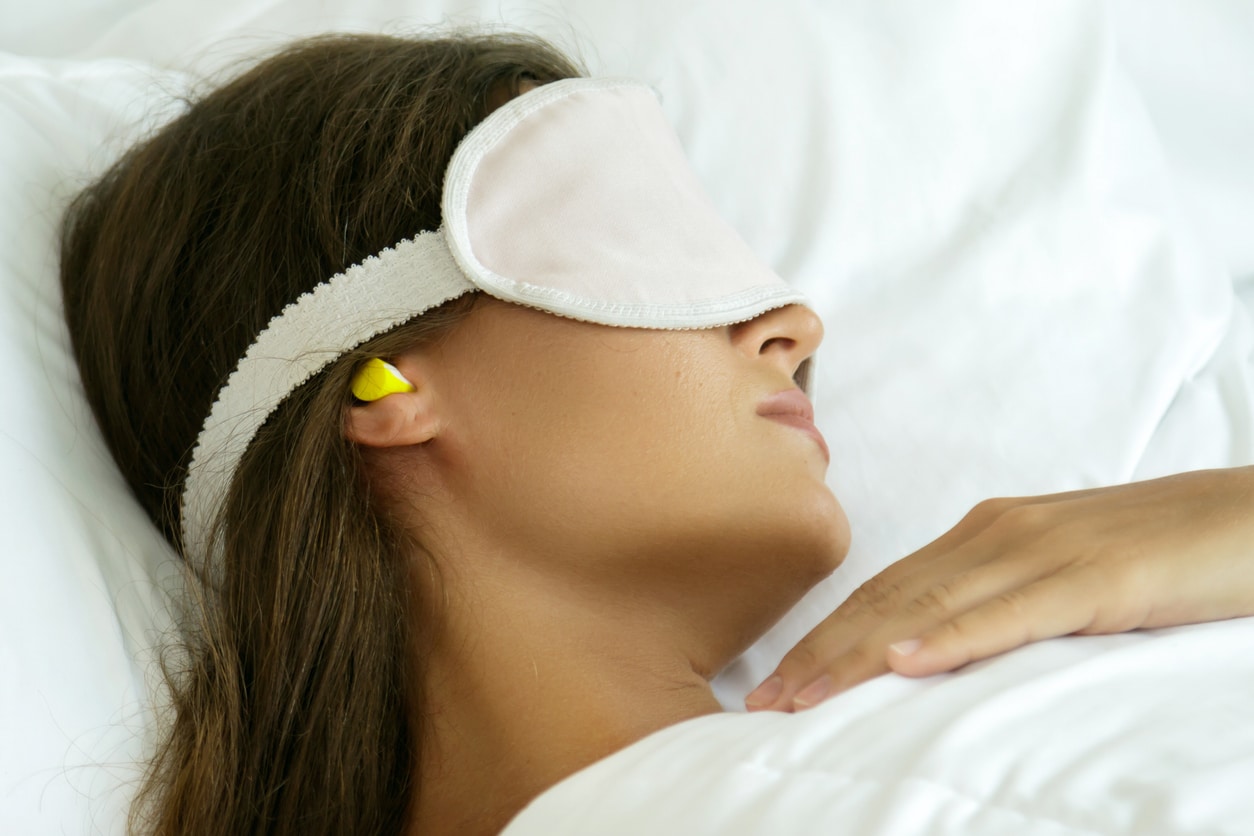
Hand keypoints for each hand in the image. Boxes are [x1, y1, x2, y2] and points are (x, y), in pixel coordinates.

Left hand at [744, 466, 1253, 711]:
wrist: (1246, 517)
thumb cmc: (1153, 553)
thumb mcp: (1058, 580)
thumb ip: (999, 602)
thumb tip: (939, 649)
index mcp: (986, 534)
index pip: (886, 590)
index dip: (825, 636)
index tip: (778, 681)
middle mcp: (1000, 534)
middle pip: (890, 599)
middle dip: (821, 652)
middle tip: (763, 702)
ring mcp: (1045, 551)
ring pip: (931, 605)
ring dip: (860, 655)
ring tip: (805, 696)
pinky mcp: (1096, 578)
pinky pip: (1012, 612)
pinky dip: (954, 636)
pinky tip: (906, 661)